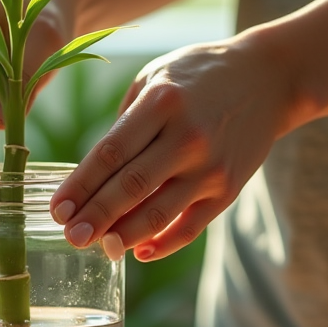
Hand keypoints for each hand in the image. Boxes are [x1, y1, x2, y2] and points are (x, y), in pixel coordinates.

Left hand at [49, 33, 297, 260]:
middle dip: (95, 217)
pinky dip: (163, 243)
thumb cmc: (198, 75)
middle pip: (130, 187)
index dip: (80, 185)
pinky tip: (138, 251)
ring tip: (97, 247)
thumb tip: (94, 175)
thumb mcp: (154, 77)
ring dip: (123, 236)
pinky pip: (191, 226)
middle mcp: (187, 137)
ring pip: (159, 212)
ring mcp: (210, 166)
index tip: (58, 209)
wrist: (269, 78)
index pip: (111, 153)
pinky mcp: (229, 188)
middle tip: (69, 237)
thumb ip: (125, 123)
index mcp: (161, 103)